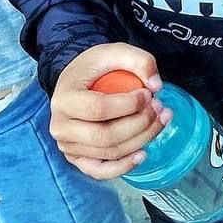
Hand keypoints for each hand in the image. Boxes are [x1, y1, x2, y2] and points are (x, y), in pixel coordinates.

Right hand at [50, 43, 171, 178]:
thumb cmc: (97, 66)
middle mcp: (60, 126)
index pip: (98, 110)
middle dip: (141, 124)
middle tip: (159, 107)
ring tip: (161, 119)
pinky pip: (99, 170)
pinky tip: (143, 154)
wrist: (78, 80)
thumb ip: (140, 61)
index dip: (129, 105)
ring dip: (142, 138)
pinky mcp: (78, 157)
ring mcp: (67, 145)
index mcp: (64, 99)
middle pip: (106, 136)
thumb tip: (156, 87)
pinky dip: (123, 167)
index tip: (148, 94)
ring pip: (109, 152)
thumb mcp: (116, 51)